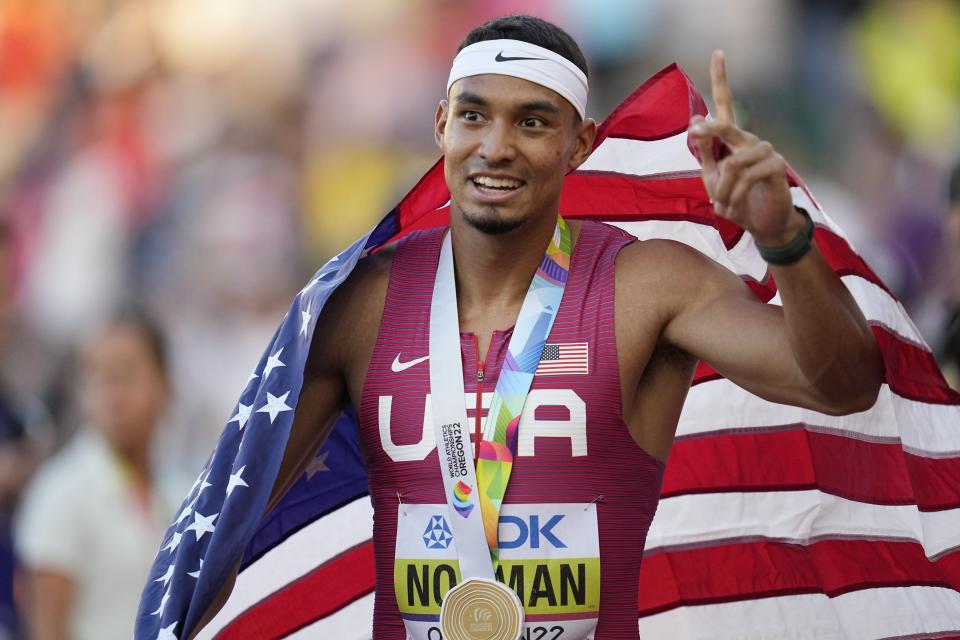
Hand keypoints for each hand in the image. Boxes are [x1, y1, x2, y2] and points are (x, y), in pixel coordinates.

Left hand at [689, 50, 797, 244]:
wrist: (761, 226)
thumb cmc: (736, 200)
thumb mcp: (712, 178)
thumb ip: (706, 151)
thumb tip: (696, 120)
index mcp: (732, 141)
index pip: (726, 106)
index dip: (721, 79)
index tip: (719, 53)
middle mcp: (750, 141)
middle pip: (727, 126)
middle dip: (711, 131)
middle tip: (696, 131)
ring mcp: (766, 152)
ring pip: (733, 163)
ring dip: (722, 188)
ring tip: (721, 205)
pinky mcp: (776, 167)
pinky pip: (746, 176)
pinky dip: (734, 195)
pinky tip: (733, 207)